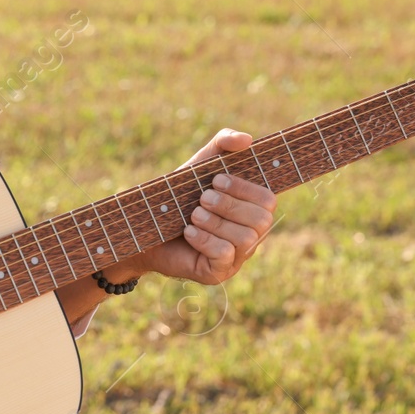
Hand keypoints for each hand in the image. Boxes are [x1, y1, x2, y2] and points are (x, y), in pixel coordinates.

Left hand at [118, 128, 276, 285]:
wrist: (146, 226)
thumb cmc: (179, 195)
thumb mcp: (200, 163)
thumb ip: (224, 144)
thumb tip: (247, 140)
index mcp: (252, 210)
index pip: (268, 200)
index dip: (245, 188)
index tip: (216, 179)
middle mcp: (251, 235)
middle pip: (261, 220)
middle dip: (229, 205)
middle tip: (202, 198)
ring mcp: (237, 258)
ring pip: (245, 239)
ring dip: (216, 222)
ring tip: (193, 215)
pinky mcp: (218, 273)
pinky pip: (225, 256)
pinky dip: (206, 239)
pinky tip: (188, 232)